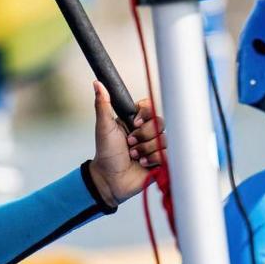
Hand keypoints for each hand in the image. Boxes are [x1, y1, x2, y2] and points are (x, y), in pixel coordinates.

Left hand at [90, 91, 163, 206]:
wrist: (109, 180)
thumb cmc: (105, 154)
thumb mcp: (103, 127)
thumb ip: (103, 104)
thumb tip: (97, 83)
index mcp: (135, 120)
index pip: (150, 107)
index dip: (145, 114)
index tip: (133, 123)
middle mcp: (147, 131)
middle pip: (160, 122)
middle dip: (143, 135)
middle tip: (129, 143)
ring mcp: (155, 146)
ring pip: (163, 139)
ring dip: (146, 149)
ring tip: (134, 156)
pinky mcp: (161, 160)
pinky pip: (167, 154)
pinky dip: (153, 159)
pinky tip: (142, 164)